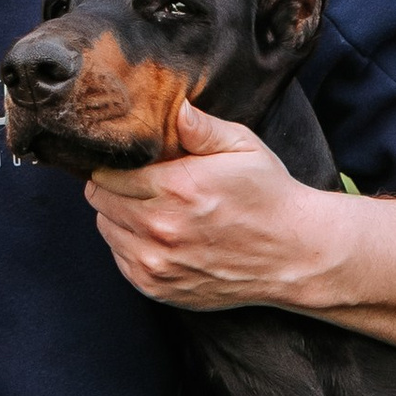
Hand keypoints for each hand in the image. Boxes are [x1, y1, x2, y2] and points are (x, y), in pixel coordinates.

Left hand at [85, 99, 346, 312]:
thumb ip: (201, 127)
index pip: (106, 172)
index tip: (133, 161)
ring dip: (121, 217)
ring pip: (107, 230)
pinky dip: (131, 246)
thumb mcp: (242, 147)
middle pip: (100, 201)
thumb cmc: (269, 196)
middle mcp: (160, 229)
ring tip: (153, 209)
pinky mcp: (159, 288)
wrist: (295, 256)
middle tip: (142, 183)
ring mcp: (157, 264)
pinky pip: (121, 260)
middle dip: (115, 187)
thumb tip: (174, 108)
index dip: (116, 163)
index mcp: (177, 187)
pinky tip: (161, 236)